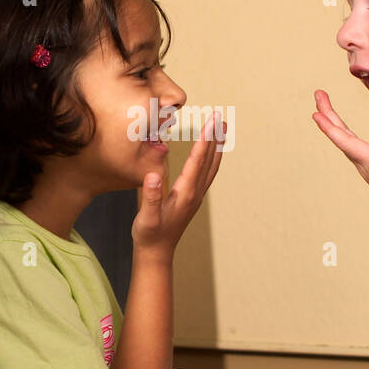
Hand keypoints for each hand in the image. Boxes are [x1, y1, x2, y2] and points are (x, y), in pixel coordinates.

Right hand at [132, 112, 224, 255]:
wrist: (157, 253)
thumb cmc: (149, 235)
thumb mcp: (146, 217)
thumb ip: (151, 196)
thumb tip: (154, 175)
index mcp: (185, 193)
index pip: (197, 160)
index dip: (205, 139)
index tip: (211, 121)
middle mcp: (195, 193)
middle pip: (209, 160)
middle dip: (215, 137)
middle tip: (221, 116)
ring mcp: (196, 196)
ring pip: (211, 166)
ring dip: (217, 146)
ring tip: (222, 129)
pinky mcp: (193, 198)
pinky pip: (207, 173)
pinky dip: (212, 158)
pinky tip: (211, 152)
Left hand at [311, 89, 368, 224]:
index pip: (346, 142)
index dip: (331, 127)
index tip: (317, 113)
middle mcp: (365, 164)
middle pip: (341, 137)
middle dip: (328, 115)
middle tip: (318, 95)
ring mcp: (367, 166)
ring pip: (345, 140)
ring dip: (334, 122)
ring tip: (324, 106)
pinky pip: (353, 146)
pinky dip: (343, 132)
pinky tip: (342, 127)